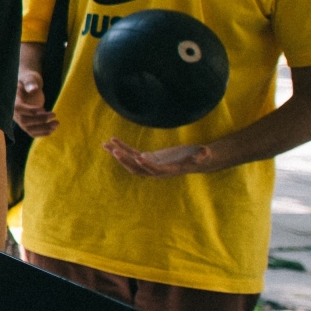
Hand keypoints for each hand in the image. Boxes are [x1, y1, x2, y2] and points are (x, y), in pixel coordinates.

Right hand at [12, 73, 57, 137]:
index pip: (17, 109)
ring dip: (43, 129)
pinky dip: (42, 133)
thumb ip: (30, 83)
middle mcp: (14, 112)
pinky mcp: (26, 123)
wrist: (28, 86)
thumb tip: (33, 89)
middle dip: (40, 120)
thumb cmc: (29, 80)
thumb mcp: (30, 78)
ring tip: (56, 123)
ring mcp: (19, 119)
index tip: (42, 109)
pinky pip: (32, 132)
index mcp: (12, 100)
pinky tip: (53, 129)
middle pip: (24, 121)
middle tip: (54, 114)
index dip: (29, 111)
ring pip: (29, 129)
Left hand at [104, 137, 218, 177]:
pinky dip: (122, 147)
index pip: (155, 170)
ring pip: (131, 161)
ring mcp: (150, 164)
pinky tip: (112, 140)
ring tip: (105, 144)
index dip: (147, 165)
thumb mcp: (203, 155)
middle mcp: (156, 170)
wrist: (195, 160)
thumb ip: (203, 154)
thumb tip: (205, 152)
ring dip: (118, 153)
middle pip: (138, 168)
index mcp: (169, 170)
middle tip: (114, 150)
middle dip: (126, 160)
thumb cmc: (201, 157)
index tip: (139, 157)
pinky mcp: (148, 158)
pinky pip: (132, 153)